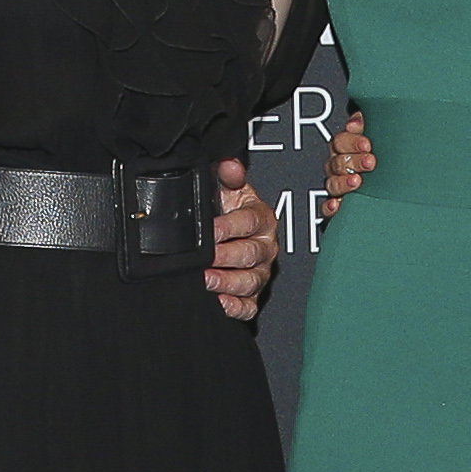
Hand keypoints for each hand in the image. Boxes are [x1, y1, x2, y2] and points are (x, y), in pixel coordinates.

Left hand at [205, 157, 278, 322]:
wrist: (233, 236)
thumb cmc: (231, 214)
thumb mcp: (230, 191)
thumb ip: (228, 177)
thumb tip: (228, 164)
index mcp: (262, 219)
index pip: (250, 222)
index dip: (231, 226)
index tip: (212, 229)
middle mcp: (264, 248)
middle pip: (251, 254)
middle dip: (226, 256)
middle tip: (206, 258)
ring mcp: (259, 274)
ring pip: (250, 281)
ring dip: (228, 282)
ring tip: (207, 280)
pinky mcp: (252, 297)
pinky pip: (248, 306)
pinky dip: (235, 307)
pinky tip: (220, 303)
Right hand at [317, 110, 375, 226]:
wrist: (396, 183)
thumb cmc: (385, 154)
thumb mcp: (379, 133)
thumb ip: (367, 122)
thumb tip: (357, 121)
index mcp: (345, 148)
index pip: (340, 142)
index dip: (352, 142)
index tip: (367, 145)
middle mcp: (339, 166)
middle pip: (336, 162)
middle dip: (353, 161)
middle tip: (370, 162)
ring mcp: (338, 185)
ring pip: (331, 183)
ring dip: (343, 182)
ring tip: (357, 182)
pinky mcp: (339, 204)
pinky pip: (326, 207)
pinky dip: (329, 206)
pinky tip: (336, 205)